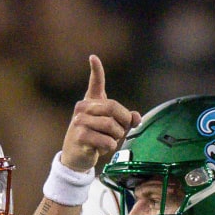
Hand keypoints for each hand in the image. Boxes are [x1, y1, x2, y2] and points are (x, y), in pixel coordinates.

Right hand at [60, 55, 140, 171]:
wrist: (76, 157)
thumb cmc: (95, 139)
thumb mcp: (111, 128)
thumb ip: (125, 120)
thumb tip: (138, 117)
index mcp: (90, 103)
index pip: (95, 84)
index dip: (96, 70)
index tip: (93, 57)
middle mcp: (83, 109)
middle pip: (113, 108)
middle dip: (124, 121)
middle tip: (123, 130)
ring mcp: (79, 122)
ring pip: (112, 126)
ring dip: (116, 137)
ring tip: (108, 140)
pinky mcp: (80, 136)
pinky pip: (107, 141)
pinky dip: (109, 147)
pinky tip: (100, 148)